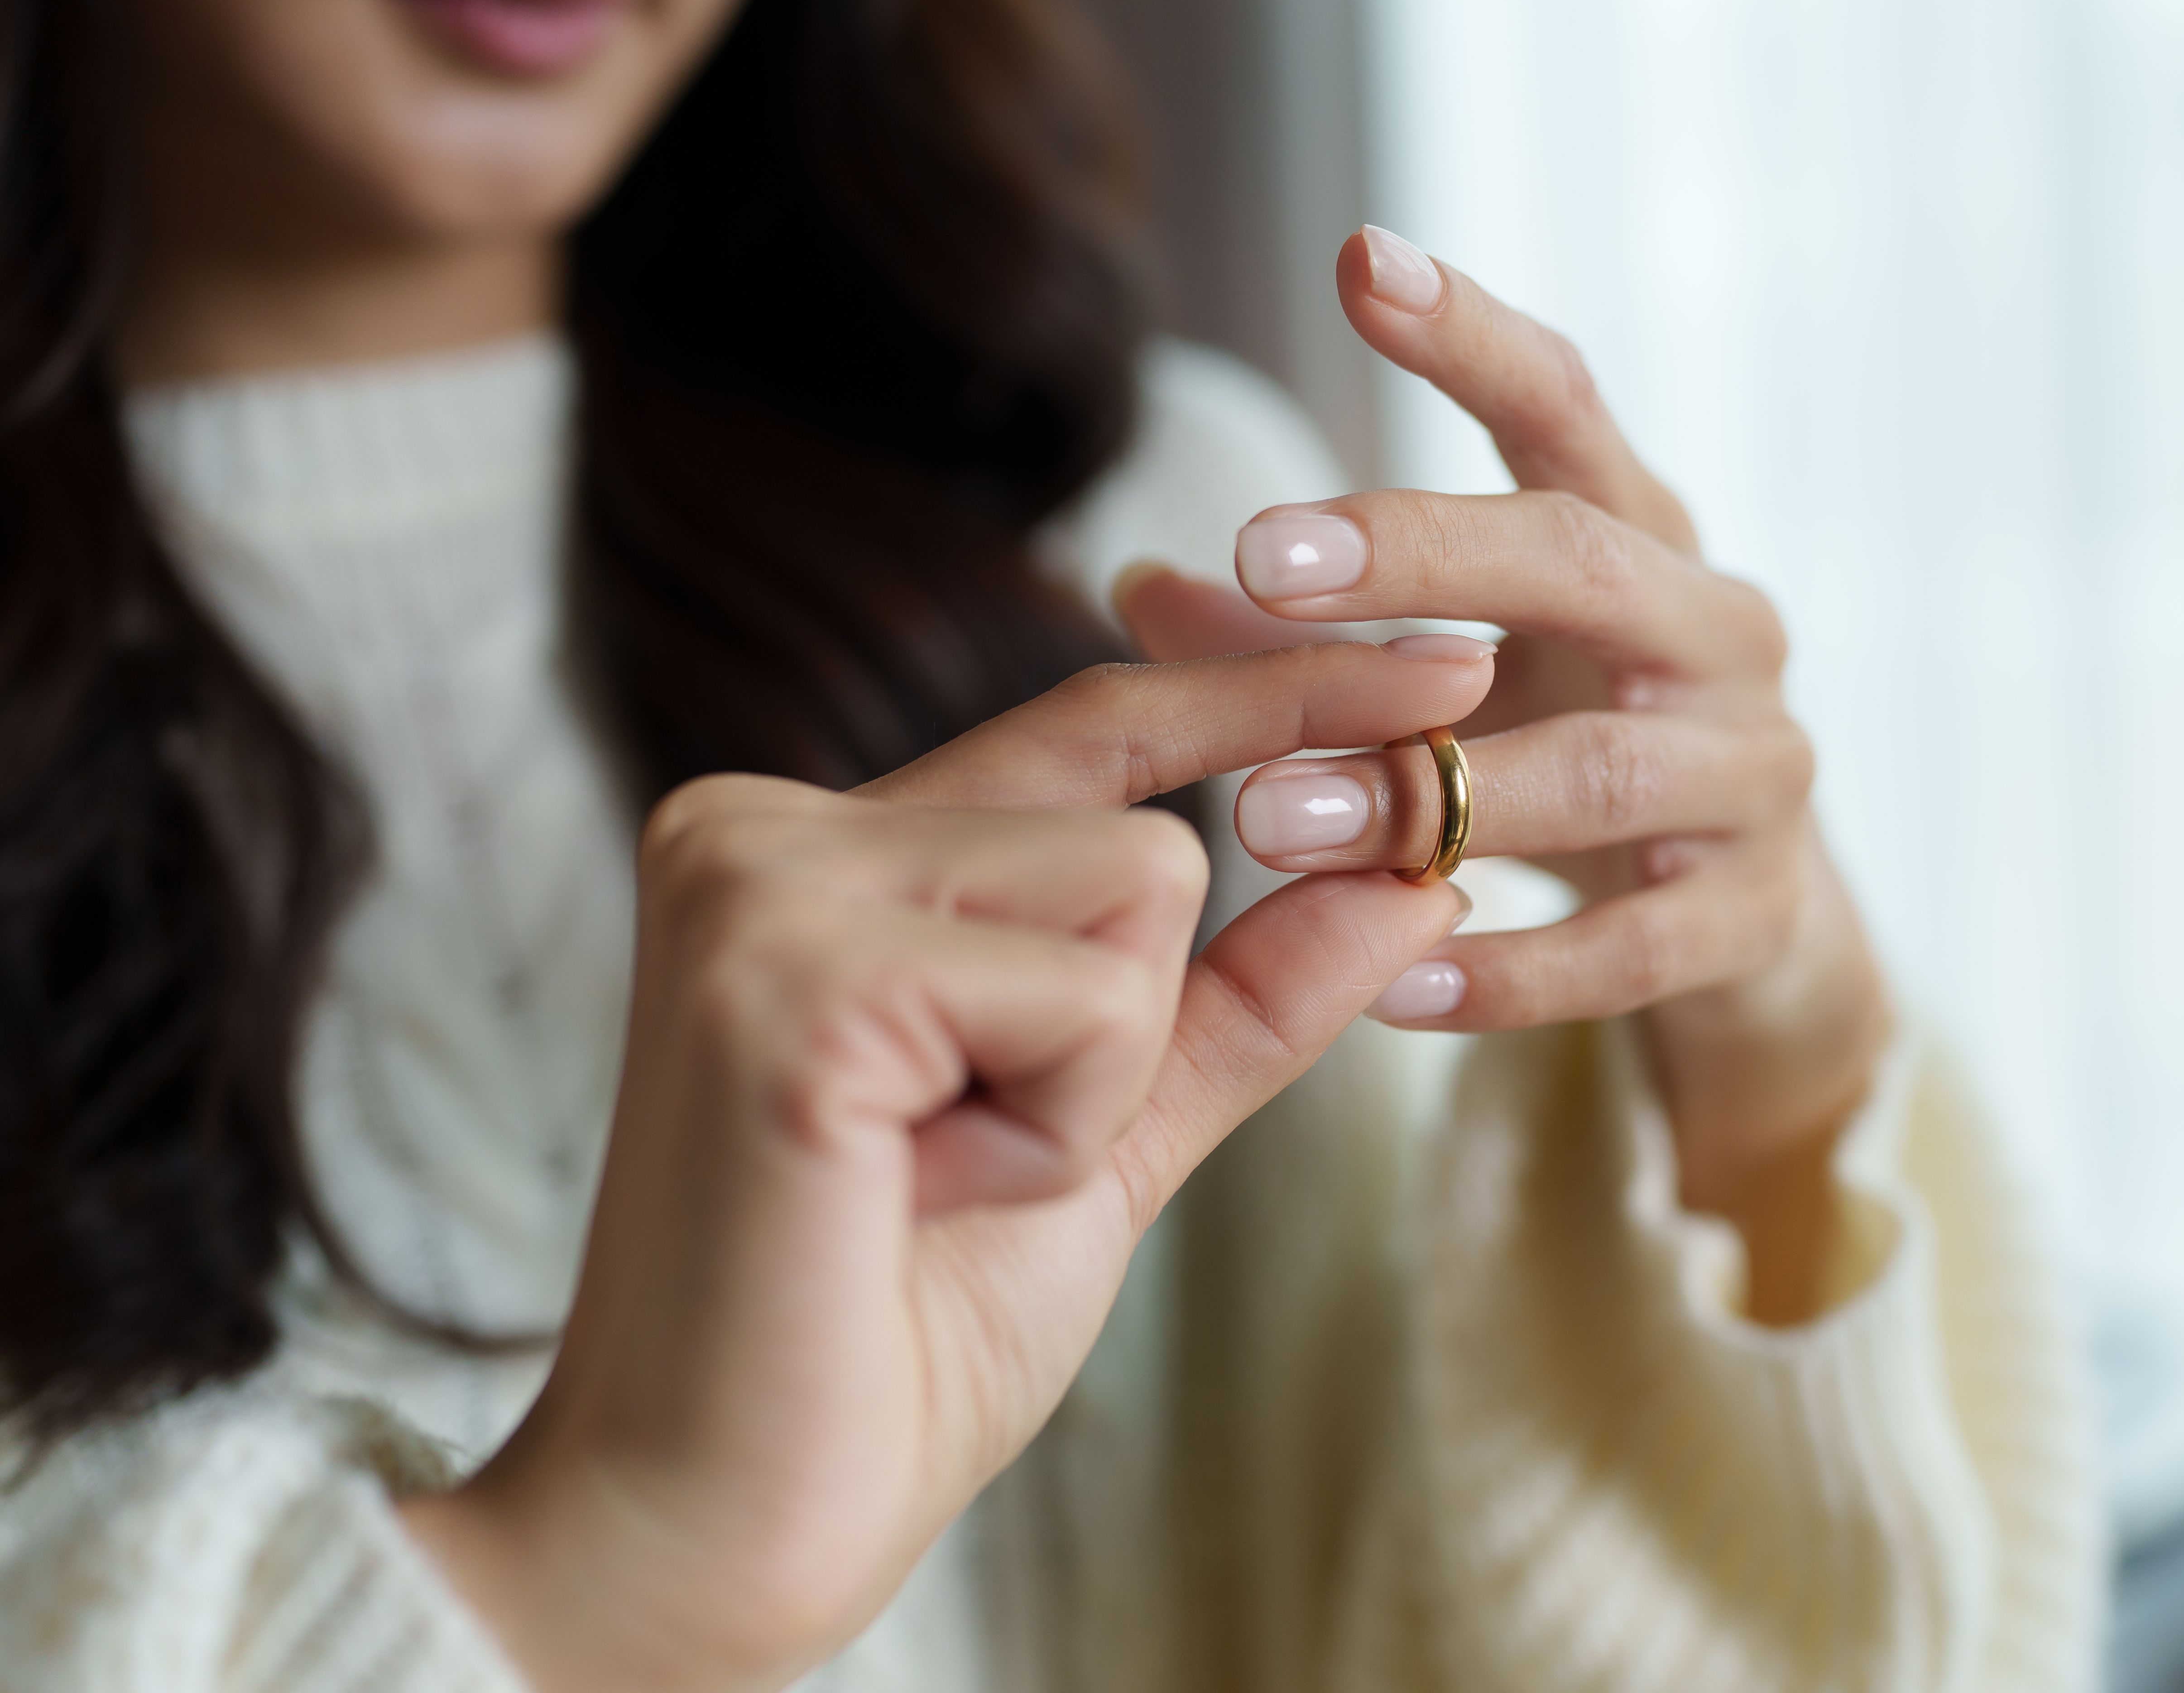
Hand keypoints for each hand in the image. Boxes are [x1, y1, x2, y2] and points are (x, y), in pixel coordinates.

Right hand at [403, 637, 1493, 1692]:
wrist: (727, 1522)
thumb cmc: (895, 1332)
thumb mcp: (1111, 1125)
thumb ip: (1247, 994)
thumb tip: (1413, 870)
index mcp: (819, 844)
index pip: (1099, 719)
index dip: (1277, 693)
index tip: (1449, 669)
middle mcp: (762, 826)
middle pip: (1143, 831)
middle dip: (1122, 1031)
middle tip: (956, 1163)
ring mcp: (758, 887)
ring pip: (1137, 886)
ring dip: (1089, 1083)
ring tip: (931, 1179)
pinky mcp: (785, 980)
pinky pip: (1086, 996)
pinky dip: (1049, 1130)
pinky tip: (909, 1197)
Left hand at [1115, 228, 1890, 1322]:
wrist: (1754, 931)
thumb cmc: (1576, 751)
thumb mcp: (1465, 678)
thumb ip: (1307, 639)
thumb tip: (1133, 581)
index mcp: (1643, 540)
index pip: (1567, 407)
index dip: (1472, 334)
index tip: (1361, 260)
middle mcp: (1720, 629)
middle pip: (1581, 559)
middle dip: (1422, 554)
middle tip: (1263, 556)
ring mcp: (1755, 774)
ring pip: (1599, 767)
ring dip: (1431, 793)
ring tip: (1270, 820)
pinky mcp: (1758, 916)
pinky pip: (1636, 948)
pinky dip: (1513, 972)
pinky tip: (1391, 988)